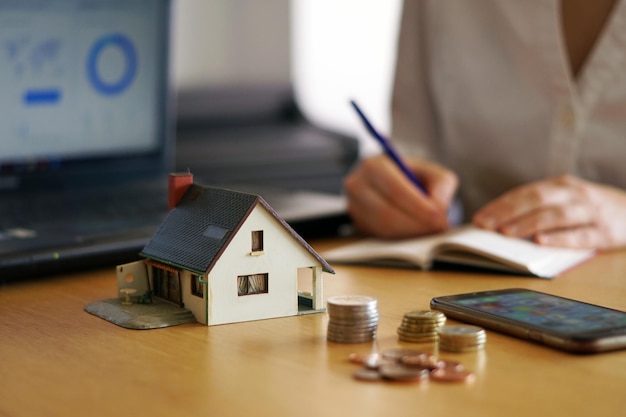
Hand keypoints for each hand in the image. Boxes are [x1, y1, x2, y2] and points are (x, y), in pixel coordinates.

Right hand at [344, 154, 457, 238]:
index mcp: (374, 166)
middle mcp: (358, 185)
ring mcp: (355, 207)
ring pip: (383, 228)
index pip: (394, 189)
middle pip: (386, 213)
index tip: (439, 217)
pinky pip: (381, 236)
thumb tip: (439, 207)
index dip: (418, 206)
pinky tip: (417, 233)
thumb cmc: (413, 177)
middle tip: (439, 228)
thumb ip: (441, 185)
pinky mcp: (359, 224)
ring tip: (430, 231)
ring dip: (411, 234)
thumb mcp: (431, 172)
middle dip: (416, 224)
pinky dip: (403, 239)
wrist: (392, 183)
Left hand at [473, 175, 625, 249]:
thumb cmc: (590, 209)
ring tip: (507, 233)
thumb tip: (500, 224)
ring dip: (528, 224)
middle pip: (537, 200)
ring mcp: (591, 211)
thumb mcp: (565, 200)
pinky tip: (541, 242)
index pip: (524, 193)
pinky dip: (560, 238)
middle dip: (508, 212)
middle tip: (486, 226)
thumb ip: (538, 208)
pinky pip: (580, 234)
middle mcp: (574, 194)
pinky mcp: (605, 231)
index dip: (500, 205)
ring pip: (556, 215)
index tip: (480, 218)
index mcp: (560, 185)